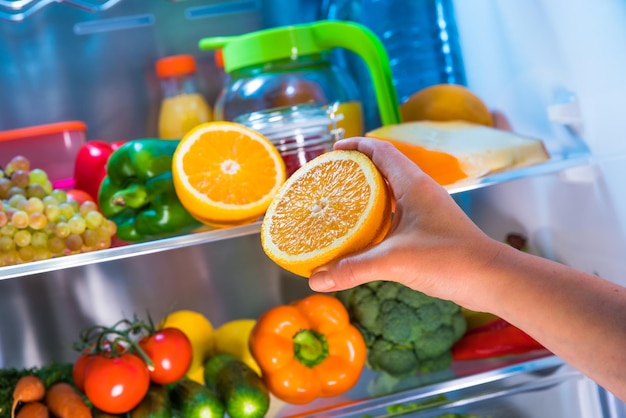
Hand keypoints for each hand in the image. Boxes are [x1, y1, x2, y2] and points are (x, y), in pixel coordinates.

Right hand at [309, 137, 502, 307]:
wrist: (491, 278)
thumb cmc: (451, 259)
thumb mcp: (394, 261)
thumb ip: (353, 269)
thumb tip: (316, 279)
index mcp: (413, 184)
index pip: (381, 151)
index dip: (356, 146)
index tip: (333, 150)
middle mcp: (420, 192)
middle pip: (384, 168)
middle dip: (357, 170)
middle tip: (331, 179)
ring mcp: (426, 210)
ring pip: (391, 192)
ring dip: (367, 194)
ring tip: (340, 204)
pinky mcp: (429, 229)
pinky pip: (397, 213)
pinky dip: (378, 217)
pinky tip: (363, 233)